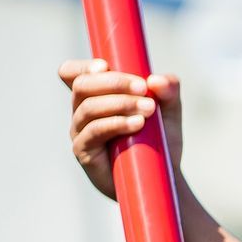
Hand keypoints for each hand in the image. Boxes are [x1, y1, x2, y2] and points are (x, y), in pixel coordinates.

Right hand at [59, 59, 182, 200]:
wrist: (162, 176)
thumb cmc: (159, 139)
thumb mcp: (169, 111)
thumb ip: (168, 91)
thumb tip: (158, 80)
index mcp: (96, 96)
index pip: (72, 73)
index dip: (82, 66)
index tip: (105, 66)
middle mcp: (82, 112)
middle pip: (81, 85)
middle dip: (114, 82)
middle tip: (143, 88)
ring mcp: (81, 132)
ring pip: (88, 107)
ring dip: (120, 103)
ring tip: (149, 109)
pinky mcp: (85, 153)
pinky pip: (93, 131)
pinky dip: (116, 123)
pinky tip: (137, 123)